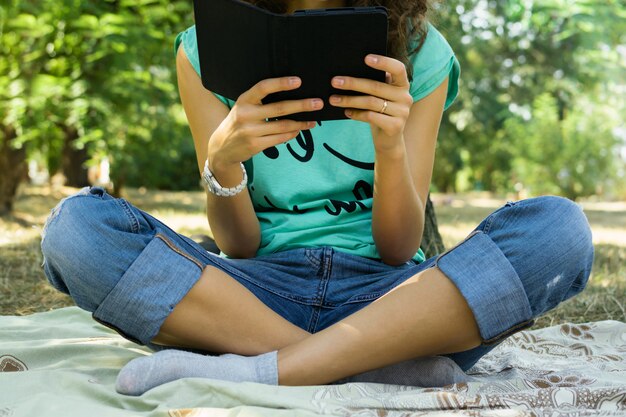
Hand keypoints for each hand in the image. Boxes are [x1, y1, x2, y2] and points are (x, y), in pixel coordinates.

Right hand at [208, 76, 322, 172]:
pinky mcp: (255, 145)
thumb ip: (260, 101)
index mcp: (244, 100)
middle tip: (318, 103)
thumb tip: (290, 94)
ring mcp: (250, 131)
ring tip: (313, 120)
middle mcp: (246, 114)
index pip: (263, 87)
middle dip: (302, 105)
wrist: (222, 147)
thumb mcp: (243, 107)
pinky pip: (280, 138)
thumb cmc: (239, 122)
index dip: (281, 83)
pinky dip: (292, 134)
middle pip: (280, 108)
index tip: (298, 81)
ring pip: (283, 125)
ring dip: (301, 123)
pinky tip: (299, 130)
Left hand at [329, 54, 412, 151]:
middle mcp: (405, 97)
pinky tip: (346, 112)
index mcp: (402, 84)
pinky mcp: (395, 126)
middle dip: (353, 83)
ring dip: (349, 100)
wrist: (389, 140)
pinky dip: (356, 114)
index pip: (398, 68)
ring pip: (371, 102)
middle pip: (376, 86)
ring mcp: (402, 112)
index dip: (384, 62)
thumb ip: (374, 85)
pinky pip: (371, 117)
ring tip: (333, 99)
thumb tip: (347, 73)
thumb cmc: (380, 113)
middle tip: (335, 82)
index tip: (366, 58)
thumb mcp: (380, 97)